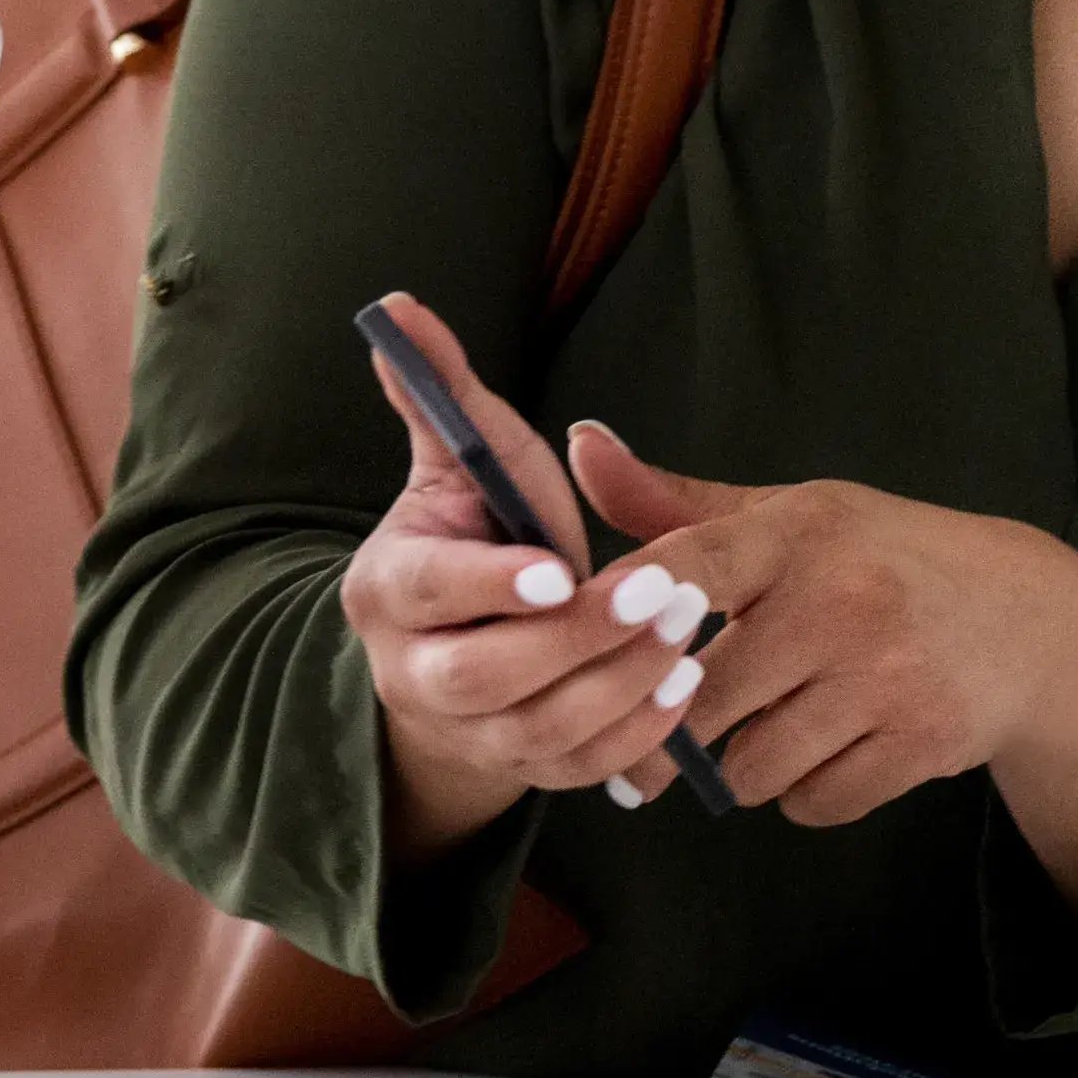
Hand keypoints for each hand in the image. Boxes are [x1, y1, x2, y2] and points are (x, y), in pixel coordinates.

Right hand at [344, 293, 713, 853]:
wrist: (465, 646)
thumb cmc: (480, 533)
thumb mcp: (465, 461)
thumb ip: (439, 393)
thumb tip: (399, 307)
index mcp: (387, 589)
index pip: (430, 592)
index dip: (489, 586)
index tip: (559, 570)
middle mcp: (413, 674)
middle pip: (485, 677)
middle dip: (577, 640)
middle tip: (660, 595)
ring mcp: (469, 732)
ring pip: (540, 729)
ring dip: (621, 684)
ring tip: (690, 633)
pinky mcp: (523, 770)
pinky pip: (579, 770)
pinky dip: (634, 736)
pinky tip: (685, 687)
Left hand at [573, 427, 1077, 903]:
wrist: (1027, 621)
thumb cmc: (882, 560)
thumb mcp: (794, 515)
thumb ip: (678, 503)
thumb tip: (577, 445)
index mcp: (801, 533)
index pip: (696, 562)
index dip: (633, 602)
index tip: (592, 634)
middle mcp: (842, 601)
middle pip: (705, 700)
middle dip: (673, 729)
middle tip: (655, 738)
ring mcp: (885, 677)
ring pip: (753, 767)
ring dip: (745, 765)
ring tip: (766, 730)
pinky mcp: (920, 743)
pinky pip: (813, 802)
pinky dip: (805, 793)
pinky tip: (825, 752)